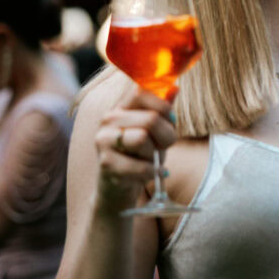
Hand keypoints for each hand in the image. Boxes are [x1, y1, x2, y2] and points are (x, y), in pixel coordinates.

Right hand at [94, 87, 176, 211]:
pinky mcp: (106, 163)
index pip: (142, 91)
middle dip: (166, 137)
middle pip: (150, 118)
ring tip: (150, 160)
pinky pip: (141, 165)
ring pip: (142, 138)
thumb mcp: (155, 132)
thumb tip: (175, 88)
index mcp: (121, 107)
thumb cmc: (139, 156)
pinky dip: (152, 172)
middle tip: (162, 148)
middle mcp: (109, 119)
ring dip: (155, 155)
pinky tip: (152, 173)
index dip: (163, 107)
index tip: (168, 122)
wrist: (118, 189)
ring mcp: (104, 140)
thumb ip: (162, 110)